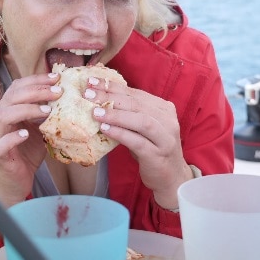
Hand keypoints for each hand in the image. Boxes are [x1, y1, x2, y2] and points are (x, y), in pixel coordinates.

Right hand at [0, 72, 61, 206]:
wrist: (18, 179)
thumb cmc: (28, 151)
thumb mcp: (41, 128)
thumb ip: (47, 114)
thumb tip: (69, 97)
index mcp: (9, 109)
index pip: (18, 87)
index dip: (36, 80)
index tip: (56, 78)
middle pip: (12, 97)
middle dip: (36, 91)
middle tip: (58, 92)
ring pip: (3, 115)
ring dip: (26, 110)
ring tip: (47, 111)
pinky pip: (0, 144)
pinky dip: (12, 137)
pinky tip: (25, 134)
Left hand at [86, 77, 191, 209]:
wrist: (170, 178)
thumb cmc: (152, 149)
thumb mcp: (142, 128)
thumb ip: (129, 113)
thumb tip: (98, 99)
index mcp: (164, 108)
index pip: (135, 93)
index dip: (112, 86)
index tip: (91, 82)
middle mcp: (167, 121)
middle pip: (136, 104)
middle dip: (110, 97)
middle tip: (88, 95)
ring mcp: (165, 139)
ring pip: (141, 121)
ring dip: (116, 115)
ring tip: (96, 112)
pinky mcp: (158, 155)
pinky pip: (138, 142)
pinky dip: (120, 133)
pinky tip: (105, 129)